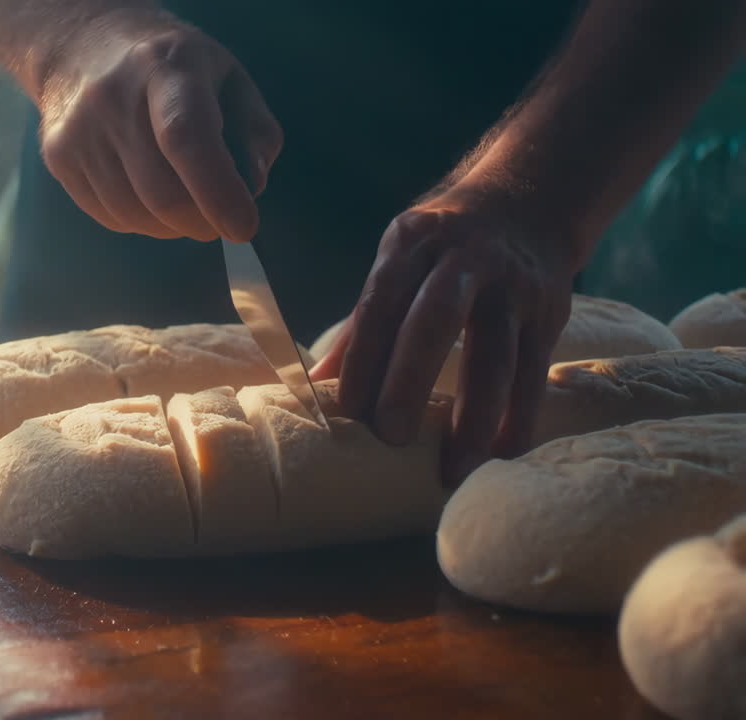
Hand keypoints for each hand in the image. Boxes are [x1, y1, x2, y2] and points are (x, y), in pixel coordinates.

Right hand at [35, 8, 282, 242]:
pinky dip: (143, 222)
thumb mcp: (227, 77)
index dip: (218, 191)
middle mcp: (112, 97)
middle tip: (218, 220)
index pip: (186, 137)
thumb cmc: (170, 69)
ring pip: (136, 215)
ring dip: (172, 226)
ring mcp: (77, 131)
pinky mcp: (58, 158)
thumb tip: (250, 187)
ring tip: (183, 201)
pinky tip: (149, 194)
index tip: (244, 226)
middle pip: (162, 193)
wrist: (82, 47)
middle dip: (202, 222)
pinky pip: (111, 217)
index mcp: (164, 68)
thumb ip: (253, 130)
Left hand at [310, 185, 576, 485]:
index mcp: (413, 243)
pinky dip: (520, 415)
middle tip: (392, 437)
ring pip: (495, 354)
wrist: (529, 200)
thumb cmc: (443, 245)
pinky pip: (533, 370)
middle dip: (411, 380)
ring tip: (452, 469)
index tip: (346, 410)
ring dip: (474, 417)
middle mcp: (465, 258)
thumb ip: (363, 321)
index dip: (364, 356)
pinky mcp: (549, 312)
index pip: (381, 301)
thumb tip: (315, 385)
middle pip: (436, 321)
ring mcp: (512, 285)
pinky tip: (502, 452)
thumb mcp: (399, 260)